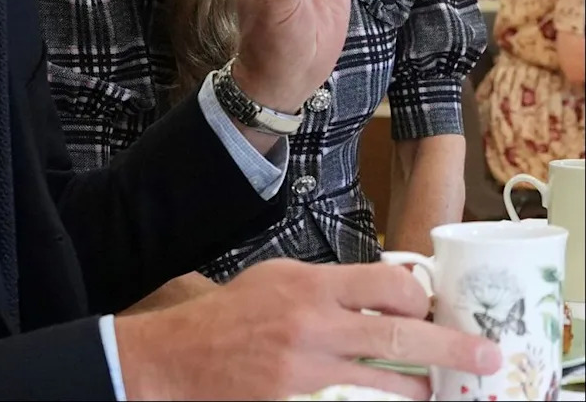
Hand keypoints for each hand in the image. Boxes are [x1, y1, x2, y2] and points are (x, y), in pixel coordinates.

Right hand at [114, 259, 500, 401]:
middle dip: (449, 344)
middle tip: (486, 354)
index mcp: (310, 281)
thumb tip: (375, 292)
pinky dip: (381, 398)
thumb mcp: (277, 278)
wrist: (183, 353)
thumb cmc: (231, 311)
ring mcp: (309, 362)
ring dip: (421, 383)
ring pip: (385, 375)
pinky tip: (398, 399)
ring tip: (443, 389)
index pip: (384, 282)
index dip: (418, 294)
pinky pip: (355, 398)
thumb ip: (325, 285)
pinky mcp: (301, 394)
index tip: (433, 303)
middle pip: (398, 330)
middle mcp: (314, 319)